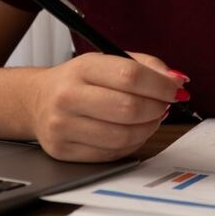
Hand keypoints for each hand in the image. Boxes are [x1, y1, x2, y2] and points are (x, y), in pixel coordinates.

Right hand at [28, 52, 185, 161]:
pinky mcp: (63, 151)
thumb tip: (177, 81)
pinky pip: (111, 154)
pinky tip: (132, 132)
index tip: (175, 89)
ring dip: (148, 129)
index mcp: (82, 68)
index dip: (161, 85)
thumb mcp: (107, 61)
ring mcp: (63, 126)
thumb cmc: (79, 80)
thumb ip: (145, 66)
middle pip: (129, 109)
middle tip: (165, 105)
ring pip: (123, 136)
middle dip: (157, 109)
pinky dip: (131, 144)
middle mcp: (68, 96)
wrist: (37, 101)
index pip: (130, 76)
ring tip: (151, 118)